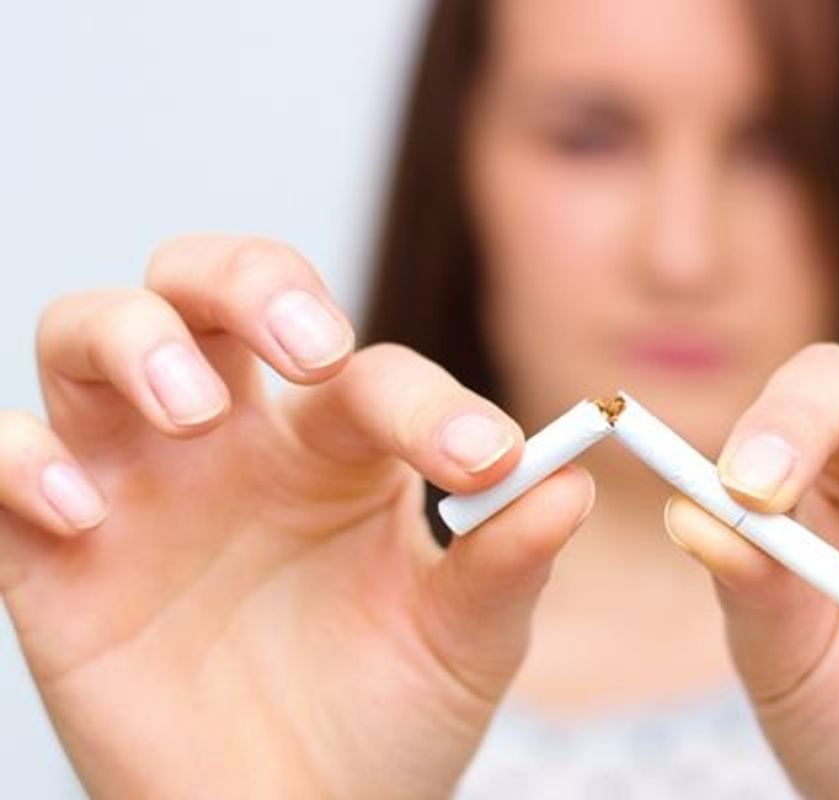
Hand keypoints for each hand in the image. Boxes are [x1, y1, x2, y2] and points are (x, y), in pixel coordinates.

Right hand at [0, 235, 592, 798]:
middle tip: (314, 345)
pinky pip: (5, 460)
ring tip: (196, 409)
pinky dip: (23, 460)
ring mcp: (141, 485)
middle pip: (212, 286)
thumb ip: (507, 561)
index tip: (481, 463)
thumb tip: (570, 482)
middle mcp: (237, 441)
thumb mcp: (464, 642)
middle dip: (253, 283)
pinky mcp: (56, 554)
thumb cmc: (389, 721)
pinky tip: (82, 508)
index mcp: (342, 449)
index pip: (372, 375)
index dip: (428, 404)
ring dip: (138, 340)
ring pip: (95, 334)